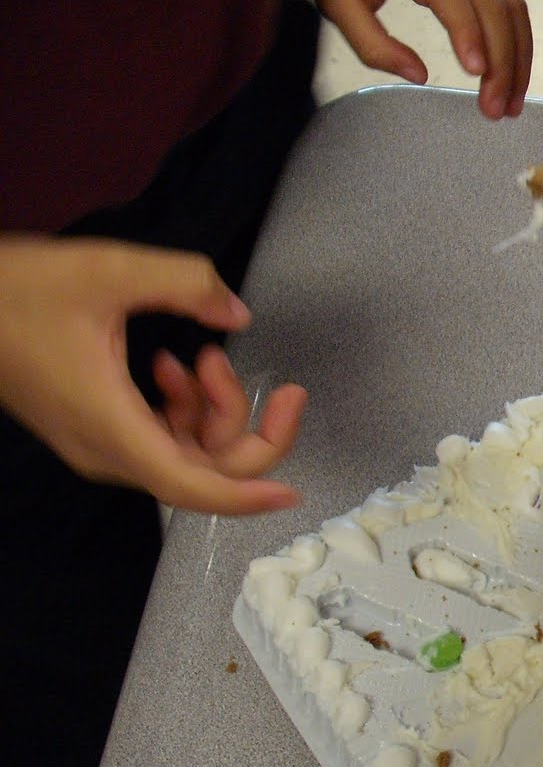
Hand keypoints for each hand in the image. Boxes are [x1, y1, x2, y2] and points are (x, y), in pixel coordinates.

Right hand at [0, 237, 305, 514]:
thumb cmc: (17, 291)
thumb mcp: (109, 269)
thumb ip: (186, 282)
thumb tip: (236, 314)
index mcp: (110, 425)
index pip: (189, 486)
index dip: (245, 497)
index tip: (291, 492)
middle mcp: (105, 449)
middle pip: (202, 471)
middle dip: (246, 426)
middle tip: (274, 384)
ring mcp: (98, 444)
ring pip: (186, 452)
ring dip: (213, 411)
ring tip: (201, 358)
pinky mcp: (95, 429)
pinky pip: (160, 437)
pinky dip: (184, 407)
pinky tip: (175, 365)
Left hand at [312, 0, 532, 120]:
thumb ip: (371, 43)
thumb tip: (417, 75)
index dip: (467, 31)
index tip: (475, 71)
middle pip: (492, 6)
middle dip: (502, 63)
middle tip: (495, 109)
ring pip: (511, 8)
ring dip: (518, 59)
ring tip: (511, 103)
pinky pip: (512, 5)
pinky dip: (519, 43)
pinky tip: (514, 74)